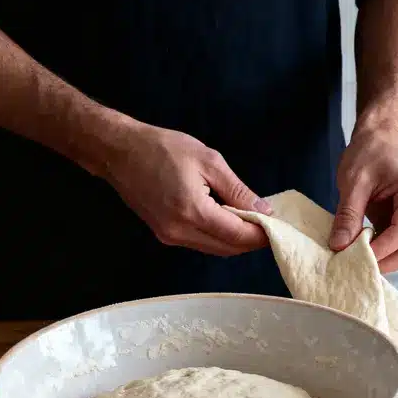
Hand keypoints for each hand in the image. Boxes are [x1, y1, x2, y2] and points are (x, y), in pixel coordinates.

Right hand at [101, 122, 271, 255]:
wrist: (118, 151)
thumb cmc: (161, 148)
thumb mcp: (208, 161)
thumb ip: (238, 190)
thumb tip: (263, 210)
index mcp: (193, 212)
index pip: (238, 235)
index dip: (262, 234)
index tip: (280, 228)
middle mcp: (180, 231)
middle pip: (228, 248)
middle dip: (252, 241)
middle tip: (270, 226)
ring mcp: (170, 236)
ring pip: (215, 249)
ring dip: (236, 241)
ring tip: (253, 223)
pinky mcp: (164, 234)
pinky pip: (200, 243)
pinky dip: (218, 237)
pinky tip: (228, 221)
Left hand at [328, 128, 397, 271]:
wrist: (381, 140)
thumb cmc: (371, 152)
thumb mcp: (353, 181)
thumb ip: (348, 214)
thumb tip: (340, 245)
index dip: (381, 250)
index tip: (356, 258)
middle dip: (387, 262)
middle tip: (358, 267)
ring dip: (387, 260)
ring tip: (361, 259)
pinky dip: (387, 253)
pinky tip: (367, 251)